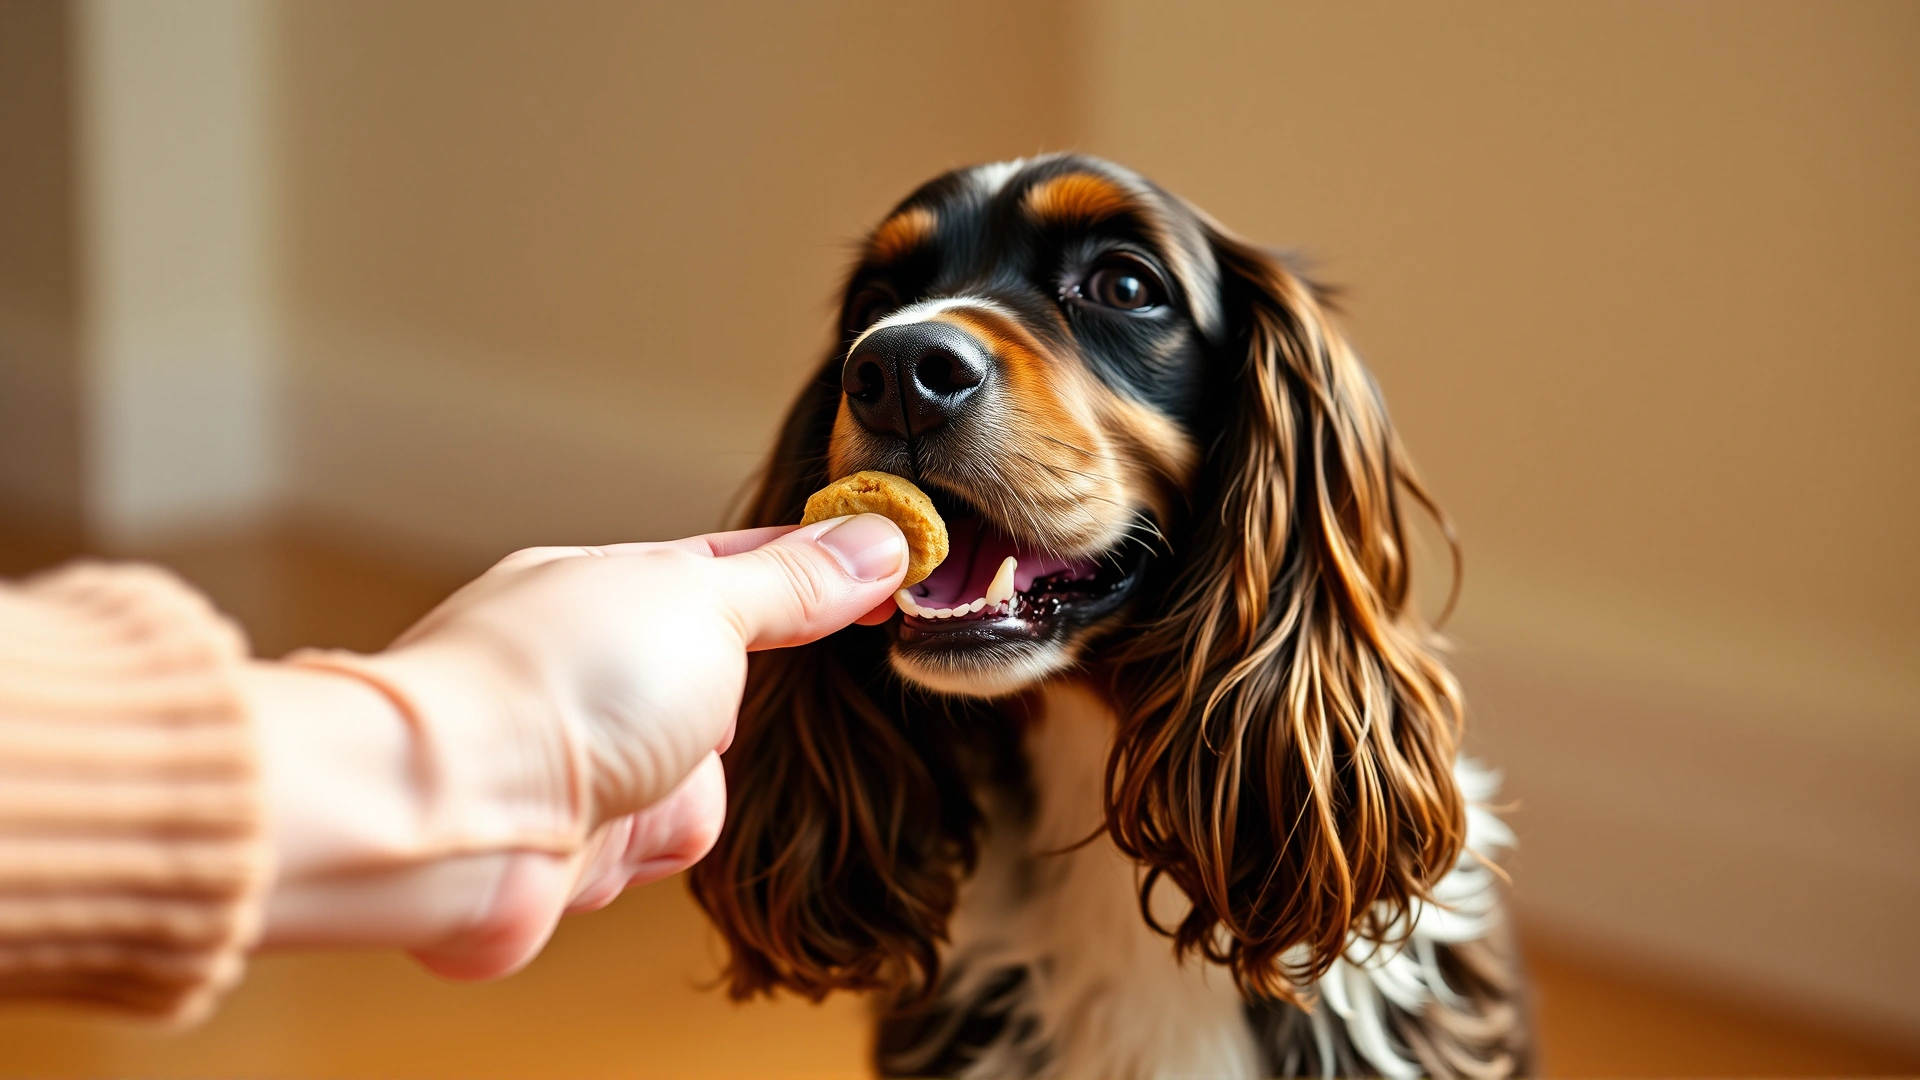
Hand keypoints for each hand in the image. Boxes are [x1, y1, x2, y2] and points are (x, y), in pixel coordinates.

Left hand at [256, 515, 907, 977]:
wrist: (454, 816)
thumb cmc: (553, 689)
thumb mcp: (707, 607)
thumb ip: (797, 583)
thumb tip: (878, 539)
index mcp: (609, 587)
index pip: (734, 568)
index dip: (808, 575)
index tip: (881, 575)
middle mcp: (587, 668)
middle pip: (722, 694)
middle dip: (725, 719)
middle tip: (703, 713)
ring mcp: (574, 757)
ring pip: (696, 785)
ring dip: (684, 794)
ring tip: (631, 781)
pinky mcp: (568, 841)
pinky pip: (656, 849)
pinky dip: (644, 849)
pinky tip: (603, 834)